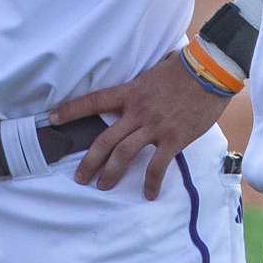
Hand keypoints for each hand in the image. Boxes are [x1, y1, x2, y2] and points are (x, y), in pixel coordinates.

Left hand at [50, 51, 229, 198]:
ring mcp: (154, 126)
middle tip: (80, 177)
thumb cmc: (184, 68)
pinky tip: (149, 194)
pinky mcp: (173, 139)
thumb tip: (138, 87)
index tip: (52, 119)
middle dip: (89, 161)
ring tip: (103, 186)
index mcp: (130, 92)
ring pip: (124, 154)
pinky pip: (157, 165)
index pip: (94, 101)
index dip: (71, 110)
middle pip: (105, 140)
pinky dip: (151, 182)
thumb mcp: (154, 72)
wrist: (210, 72)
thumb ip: (141, 85)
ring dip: (111, 173)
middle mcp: (137, 111)